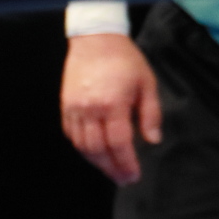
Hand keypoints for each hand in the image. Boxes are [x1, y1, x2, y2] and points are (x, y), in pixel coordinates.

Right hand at [61, 33, 162, 184]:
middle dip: (111, 168)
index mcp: (113, 104)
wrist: (96, 38)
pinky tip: (93, 153)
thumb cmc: (126, 60)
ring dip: (96, 162)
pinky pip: (70, 133)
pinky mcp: (65, 105)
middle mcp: (90, 109)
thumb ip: (150, 114)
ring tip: (110, 170)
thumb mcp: (147, 84)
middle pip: (98, 149)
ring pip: (82, 145)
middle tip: (123, 179)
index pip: (119, 143)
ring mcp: (74, 108)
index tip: (134, 175)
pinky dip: (81, 147)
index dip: (126, 163)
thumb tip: (153, 140)